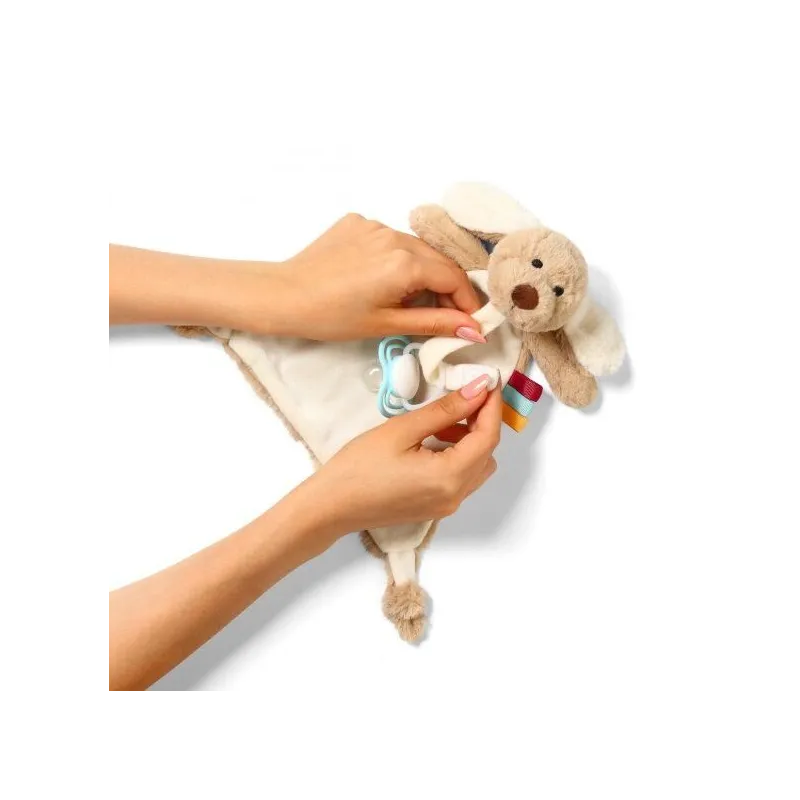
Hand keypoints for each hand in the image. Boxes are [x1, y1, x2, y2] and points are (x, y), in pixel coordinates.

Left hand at [266, 214, 485, 341]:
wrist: (283, 296)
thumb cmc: (332, 317)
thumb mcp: (387, 324)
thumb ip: (434, 323)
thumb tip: (474, 330)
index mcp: (405, 263)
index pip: (454, 278)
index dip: (467, 302)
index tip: (471, 323)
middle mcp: (394, 236)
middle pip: (438, 261)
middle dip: (448, 288)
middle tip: (447, 316)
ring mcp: (375, 225)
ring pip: (416, 249)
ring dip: (423, 273)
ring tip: (411, 301)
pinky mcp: (358, 222)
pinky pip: (391, 239)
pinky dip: (397, 259)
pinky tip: (381, 280)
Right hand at [305, 376, 501, 534]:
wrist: (331, 506)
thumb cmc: (359, 466)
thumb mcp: (402, 430)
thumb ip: (445, 410)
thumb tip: (478, 389)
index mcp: (450, 476)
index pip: (488, 436)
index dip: (492, 406)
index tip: (488, 380)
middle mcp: (455, 495)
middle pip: (487, 453)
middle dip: (482, 422)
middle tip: (464, 395)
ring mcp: (446, 505)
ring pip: (478, 467)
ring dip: (470, 440)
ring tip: (443, 420)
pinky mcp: (436, 508)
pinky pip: (462, 478)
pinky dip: (459, 456)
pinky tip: (434, 440)